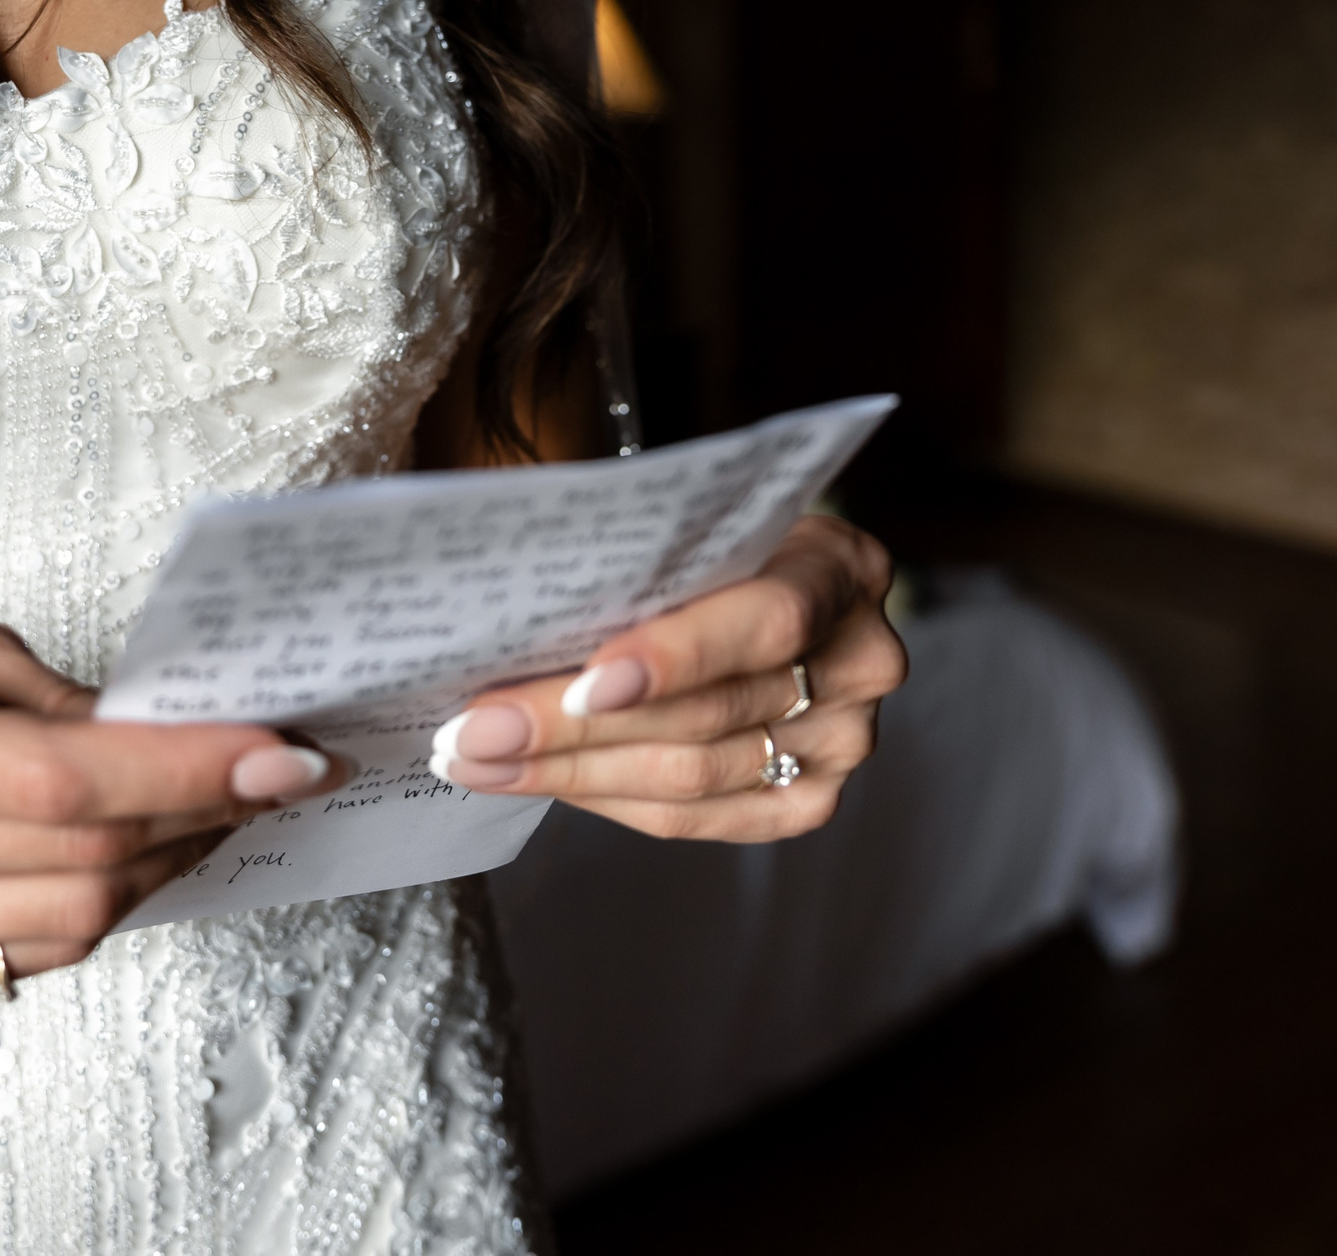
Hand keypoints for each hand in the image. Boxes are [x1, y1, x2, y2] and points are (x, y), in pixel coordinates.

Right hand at [0, 619, 338, 999]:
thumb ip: (66, 695)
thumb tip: (186, 733)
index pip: (60, 775)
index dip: (184, 770)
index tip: (283, 754)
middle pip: (86, 852)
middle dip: (207, 810)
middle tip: (282, 771)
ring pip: (83, 913)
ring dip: (175, 858)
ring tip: (220, 806)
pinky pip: (49, 950)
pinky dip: (116, 900)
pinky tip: (143, 851)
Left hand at [427, 514, 905, 840]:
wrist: (765, 585)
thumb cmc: (708, 543)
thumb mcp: (689, 519)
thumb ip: (634, 554)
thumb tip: (507, 604)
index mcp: (840, 568)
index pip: (769, 620)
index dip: (676, 655)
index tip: (584, 681)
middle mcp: (862, 661)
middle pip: (707, 713)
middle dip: (572, 724)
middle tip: (474, 726)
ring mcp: (843, 743)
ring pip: (689, 775)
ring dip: (567, 770)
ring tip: (476, 756)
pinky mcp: (806, 803)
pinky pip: (692, 817)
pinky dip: (600, 798)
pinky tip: (531, 777)